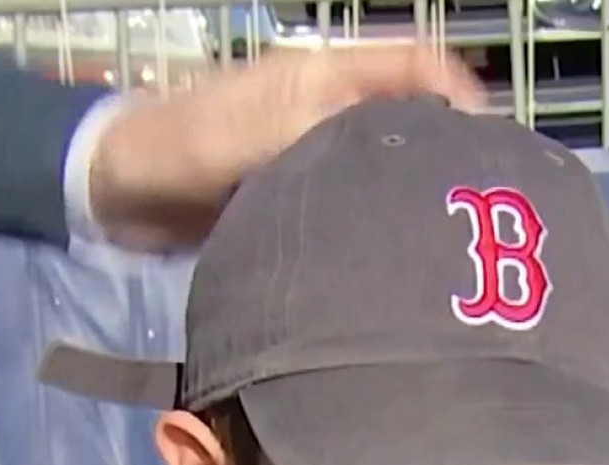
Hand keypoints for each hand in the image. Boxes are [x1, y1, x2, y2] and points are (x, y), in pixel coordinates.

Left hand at [87, 45, 486, 251]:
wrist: (117, 191)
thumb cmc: (185, 146)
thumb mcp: (265, 132)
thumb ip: (334, 131)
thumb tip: (411, 143)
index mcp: (325, 73)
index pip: (417, 63)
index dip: (460, 95)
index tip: (490, 150)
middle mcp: (328, 105)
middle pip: (411, 114)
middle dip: (447, 150)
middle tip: (479, 208)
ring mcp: (312, 149)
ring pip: (383, 162)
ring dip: (412, 190)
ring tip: (446, 238)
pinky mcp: (296, 192)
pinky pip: (351, 201)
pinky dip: (375, 220)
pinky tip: (393, 257)